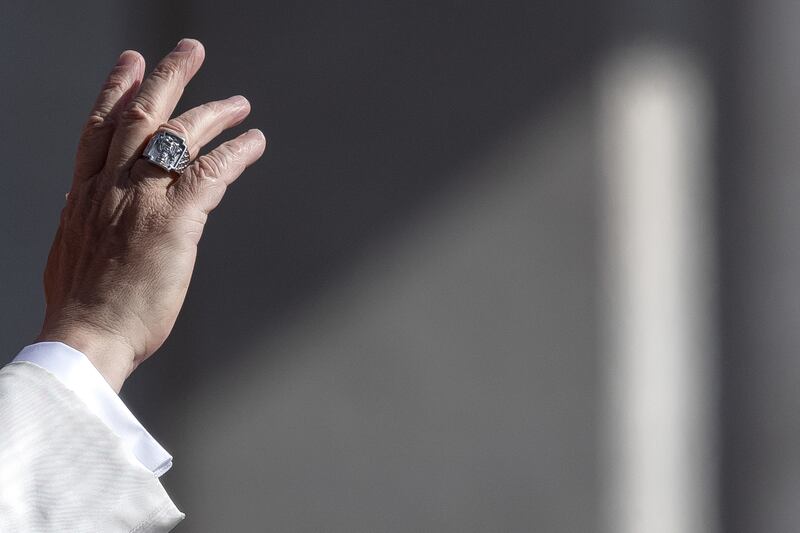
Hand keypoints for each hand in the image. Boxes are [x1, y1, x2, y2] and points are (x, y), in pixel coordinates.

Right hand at [36, 39, 266, 391]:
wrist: (86, 336)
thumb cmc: (82, 307)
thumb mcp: (72, 251)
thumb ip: (85, 222)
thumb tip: (86, 213)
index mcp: (84, 193)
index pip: (99, 128)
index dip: (117, 91)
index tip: (131, 65)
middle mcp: (110, 185)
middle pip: (140, 115)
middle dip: (167, 77)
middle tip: (190, 51)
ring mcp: (141, 199)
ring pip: (179, 135)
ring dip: (212, 110)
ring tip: (239, 100)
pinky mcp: (174, 220)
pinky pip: (213, 172)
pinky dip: (237, 153)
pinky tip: (255, 141)